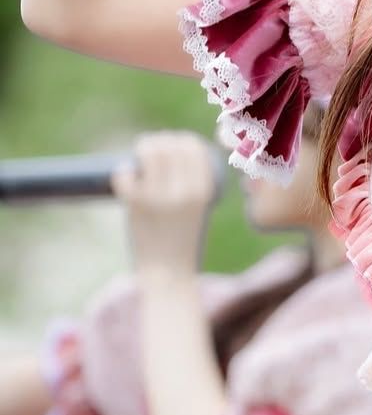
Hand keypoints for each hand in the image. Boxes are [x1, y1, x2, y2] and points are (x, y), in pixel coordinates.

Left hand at [112, 132, 217, 276]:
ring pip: (149, 153)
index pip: (193, 148)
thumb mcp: (199, 211)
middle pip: (171, 146)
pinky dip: (124, 172)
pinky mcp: (137, 205)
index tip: (174, 143)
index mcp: (203, 190)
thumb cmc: (183, 242)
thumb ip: (191, 188)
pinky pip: (126, 174)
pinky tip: (125, 175)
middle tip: (151, 147)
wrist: (169, 274)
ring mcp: (159, 197)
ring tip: (139, 154)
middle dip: (160, 141)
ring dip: (143, 148)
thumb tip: (172, 160)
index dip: (182, 140)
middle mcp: (184, 190)